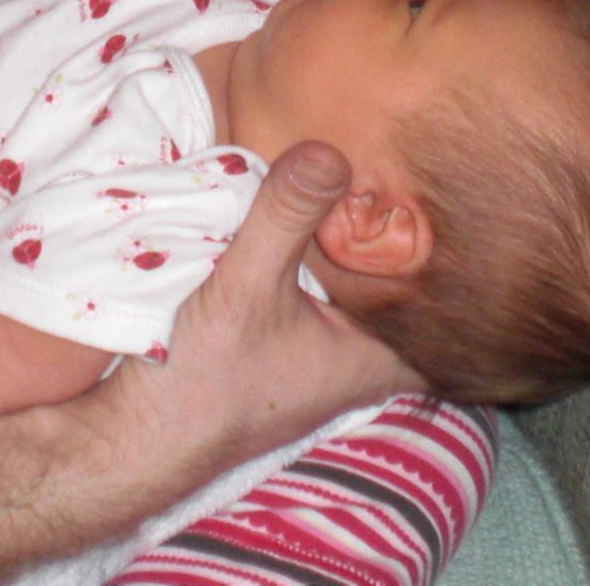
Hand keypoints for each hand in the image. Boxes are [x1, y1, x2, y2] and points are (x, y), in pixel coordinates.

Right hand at [91, 141, 423, 470]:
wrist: (139, 438)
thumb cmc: (205, 381)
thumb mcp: (247, 286)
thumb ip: (286, 216)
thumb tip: (329, 151)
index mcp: (378, 357)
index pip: (443, 302)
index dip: (450, 254)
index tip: (443, 199)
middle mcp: (360, 359)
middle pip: (393, 283)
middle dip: (391, 234)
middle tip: (397, 170)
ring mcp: (322, 354)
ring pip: (349, 284)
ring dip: (339, 242)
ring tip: (351, 173)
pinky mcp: (284, 346)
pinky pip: (312, 288)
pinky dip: (306, 256)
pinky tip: (296, 212)